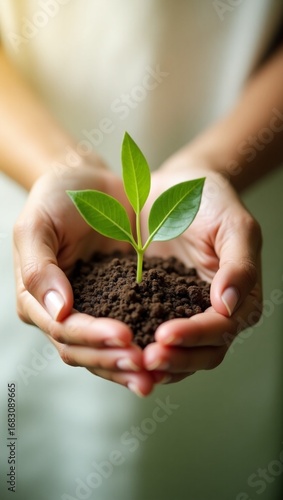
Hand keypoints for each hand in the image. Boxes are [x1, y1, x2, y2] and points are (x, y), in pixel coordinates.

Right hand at [13, 162, 155, 395]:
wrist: (92, 186)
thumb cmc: (58, 198)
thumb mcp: (37, 224)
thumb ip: (38, 267)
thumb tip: (56, 310)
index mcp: (37, 299)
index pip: (62, 329)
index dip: (91, 337)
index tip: (124, 336)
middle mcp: (62, 313)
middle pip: (84, 351)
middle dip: (113, 359)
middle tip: (146, 364)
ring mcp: (91, 311)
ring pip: (106, 352)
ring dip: (129, 366)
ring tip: (158, 372)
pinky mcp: (117, 305)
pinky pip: (130, 332)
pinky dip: (144, 347)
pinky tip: (166, 355)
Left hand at [142, 160, 261, 382]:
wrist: (176, 188)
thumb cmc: (210, 201)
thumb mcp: (234, 225)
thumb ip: (239, 265)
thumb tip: (228, 306)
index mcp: (240, 297)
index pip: (222, 329)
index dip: (196, 336)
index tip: (165, 335)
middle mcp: (216, 313)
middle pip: (203, 353)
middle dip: (176, 359)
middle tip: (145, 358)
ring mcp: (186, 314)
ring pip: (178, 354)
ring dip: (156, 363)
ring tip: (129, 359)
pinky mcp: (158, 308)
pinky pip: (150, 335)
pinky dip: (138, 346)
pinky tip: (116, 347)